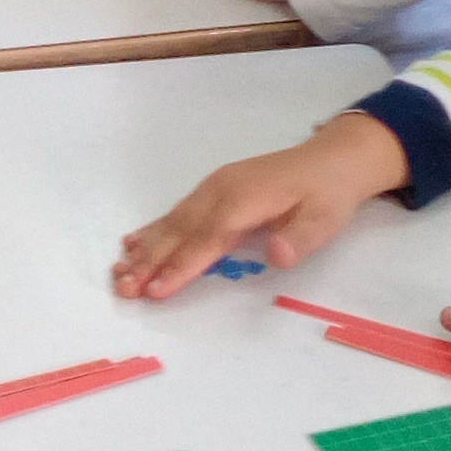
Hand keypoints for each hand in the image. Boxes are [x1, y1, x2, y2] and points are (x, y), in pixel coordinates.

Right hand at [113, 113, 410, 299]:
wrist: (331, 159)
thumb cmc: (327, 195)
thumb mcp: (325, 220)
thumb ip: (299, 240)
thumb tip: (277, 256)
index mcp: (245, 200)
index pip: (207, 239)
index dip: (182, 266)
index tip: (156, 292)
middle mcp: (221, 192)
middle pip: (180, 232)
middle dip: (150, 262)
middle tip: (124, 290)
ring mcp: (213, 189)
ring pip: (173, 223)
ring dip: (144, 250)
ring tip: (118, 275)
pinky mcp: (213, 190)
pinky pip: (177, 213)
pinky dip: (153, 230)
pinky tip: (131, 243)